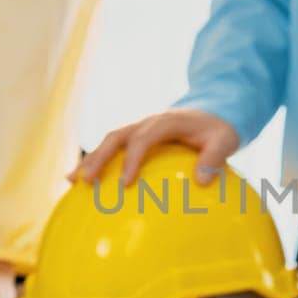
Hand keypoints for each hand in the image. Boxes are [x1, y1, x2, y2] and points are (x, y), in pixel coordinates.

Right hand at [71, 108, 237, 185]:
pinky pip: (112, 148)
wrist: (213, 114)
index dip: (132, 159)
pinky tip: (81, 183)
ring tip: (71, 181)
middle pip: (116, 136)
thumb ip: (214, 158)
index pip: (144, 137)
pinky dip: (96, 162)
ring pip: (108, 141)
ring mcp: (138, 128)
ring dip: (90, 159)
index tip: (125, 184)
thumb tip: (202, 182)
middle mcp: (147, 122)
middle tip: (86, 181)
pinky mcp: (134, 138)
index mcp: (166, 121)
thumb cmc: (219, 130)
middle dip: (99, 157)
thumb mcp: (225, 141)